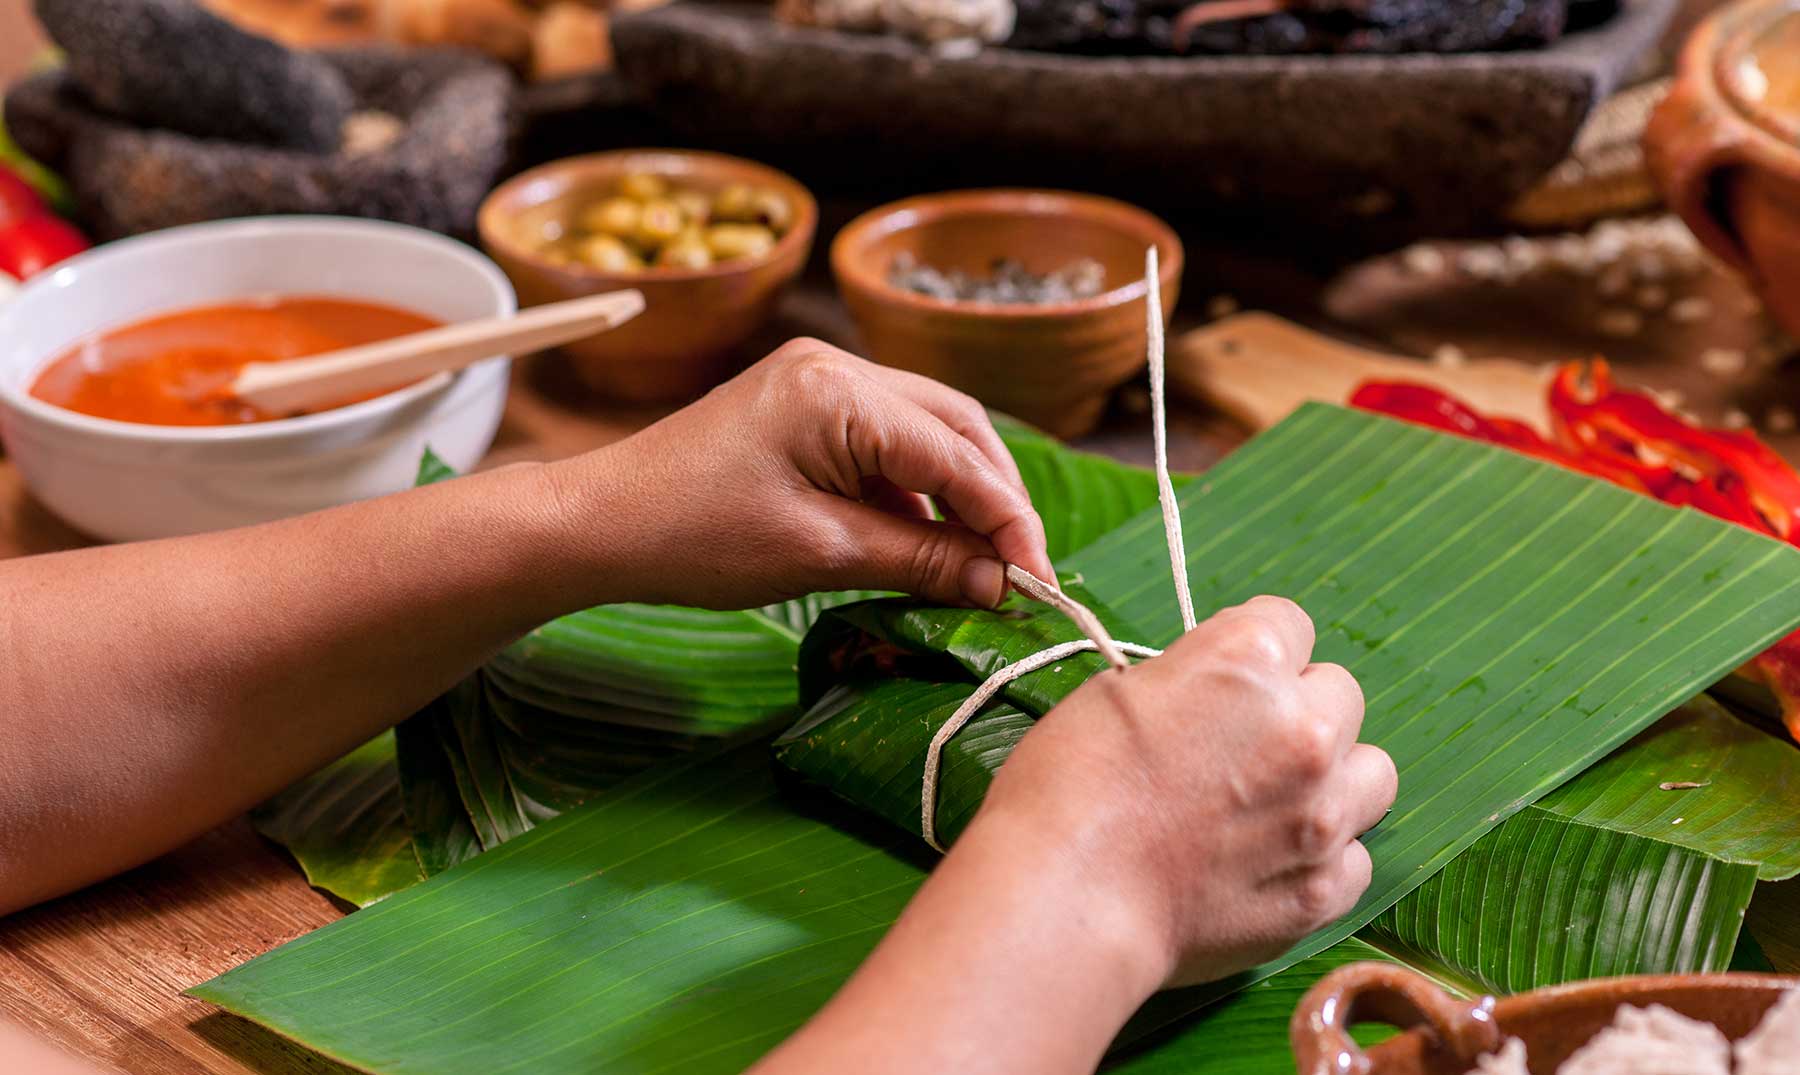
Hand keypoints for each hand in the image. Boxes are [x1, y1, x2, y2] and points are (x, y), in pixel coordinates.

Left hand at [549, 338, 1053, 609]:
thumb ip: (922, 558)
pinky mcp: (804, 405)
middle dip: (995, 498)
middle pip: (955, 427)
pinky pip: (885, 443)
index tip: (1039, 581)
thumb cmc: (694, 538)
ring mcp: (818, 380)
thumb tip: (1004, 581)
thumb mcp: (819, 553)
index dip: (1009, 521)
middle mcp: (837, 366)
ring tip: (982, 563)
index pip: (957, 455)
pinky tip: (926, 541)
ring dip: (959, 495)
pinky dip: (914, 492)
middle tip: (1023, 569)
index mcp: (840, 391)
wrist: (598, 523)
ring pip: (926, 432)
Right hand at [975, 595, 1396, 986]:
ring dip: (1334, 781)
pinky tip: (1268, 868)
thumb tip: (1212, 701)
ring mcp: (1323, 813)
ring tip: (1277, 808)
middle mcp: (1304, 725)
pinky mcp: (1323, 890)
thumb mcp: (1114, 694)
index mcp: (1247, 659)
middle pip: (1340, 694)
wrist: (1068, 899)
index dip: (1254, 654)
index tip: (1226, 685)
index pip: (1289, 623)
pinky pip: (1355, 860)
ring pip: (1373, 774)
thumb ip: (1190, 684)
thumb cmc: (1065, 789)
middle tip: (1243, 750)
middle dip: (1299, 712)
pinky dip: (1321, 861)